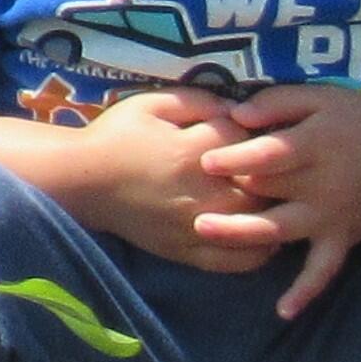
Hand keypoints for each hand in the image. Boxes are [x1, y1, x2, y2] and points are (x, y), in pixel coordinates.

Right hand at [59, 89, 272, 271]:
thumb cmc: (116, 137)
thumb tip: (238, 109)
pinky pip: (238, 260)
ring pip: (259, 223)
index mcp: (195, 151)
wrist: (81, 181)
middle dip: (274, 175)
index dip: (256, 133)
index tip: (252, 131)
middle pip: (264, 185)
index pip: (250, 140)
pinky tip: (264, 238)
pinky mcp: (190, 252)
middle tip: (274, 168)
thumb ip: (198, 101)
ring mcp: (200, 226)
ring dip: (274, 212)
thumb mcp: (152, 104)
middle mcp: (204, 192)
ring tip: (279, 202)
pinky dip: (259, 252)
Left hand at [197, 85, 360, 319]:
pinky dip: (306, 291)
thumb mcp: (321, 98)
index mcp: (317, 145)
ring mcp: (332, 216)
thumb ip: (277, 103)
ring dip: (243, 233)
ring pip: (282, 229)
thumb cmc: (358, 121)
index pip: (271, 155)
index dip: (237, 158)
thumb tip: (235, 115)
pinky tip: (283, 311)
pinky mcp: (343, 238)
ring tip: (203, 232)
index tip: (204, 162)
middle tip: (187, 193)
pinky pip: (325, 270)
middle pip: (268, 191)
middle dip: (230, 192)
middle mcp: (323, 184)